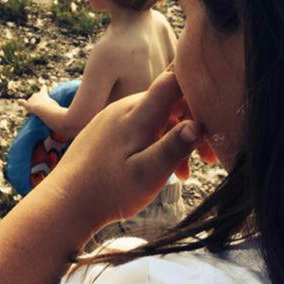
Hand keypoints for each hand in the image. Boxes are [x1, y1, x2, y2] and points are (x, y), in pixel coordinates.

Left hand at [17, 86, 50, 116]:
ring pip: (30, 102)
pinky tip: (18, 101)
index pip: (43, 89)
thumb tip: (53, 110)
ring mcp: (31, 99)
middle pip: (35, 97)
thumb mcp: (55, 105)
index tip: (43, 85)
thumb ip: (52, 106)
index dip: (43, 88)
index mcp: (43, 93)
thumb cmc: (52, 107)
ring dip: (33, 106)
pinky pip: (23, 102)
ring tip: (38, 111)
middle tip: (43, 108)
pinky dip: (21, 102)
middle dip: (38, 101)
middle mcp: (36, 94)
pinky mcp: (27, 105)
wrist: (44, 108)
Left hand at [37, 70, 204, 232]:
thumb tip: (198, 124)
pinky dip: (157, 140)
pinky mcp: (107, 129)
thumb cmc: (108, 192)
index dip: (198, 85)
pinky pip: (141, 124)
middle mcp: (126, 107)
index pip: (174, 81)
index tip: (218, 104)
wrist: (65, 202)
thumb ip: (173, 147)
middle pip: (169, 99)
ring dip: (176, 135)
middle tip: (209, 158)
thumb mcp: (147, 175)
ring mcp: (114, 117)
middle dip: (194, 122)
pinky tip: (160, 168)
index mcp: (138, 114)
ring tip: (187, 172)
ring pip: (157, 115)